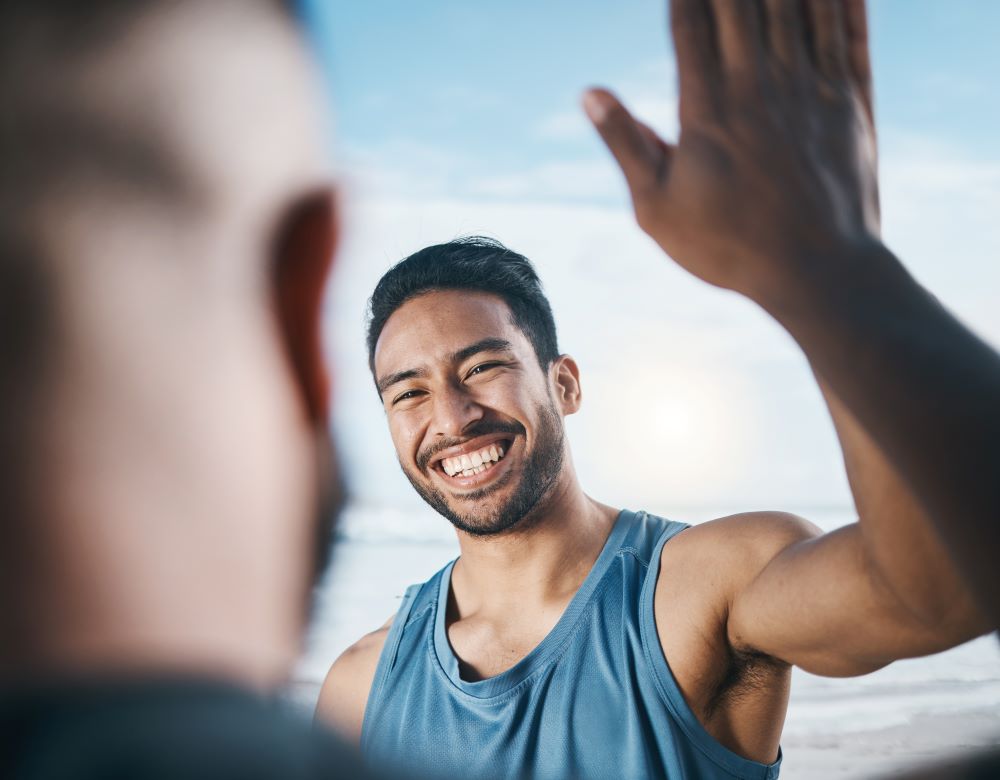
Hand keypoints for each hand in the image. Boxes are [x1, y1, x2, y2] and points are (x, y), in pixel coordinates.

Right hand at [584, 0, 881, 302]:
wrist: (818, 274)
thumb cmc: (727, 248)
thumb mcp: (657, 208)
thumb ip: (626, 145)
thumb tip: (590, 92)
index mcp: (708, 111)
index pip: (689, 22)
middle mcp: (759, 88)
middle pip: (741, 2)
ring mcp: (809, 91)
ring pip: (795, 4)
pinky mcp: (850, 103)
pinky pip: (844, 30)